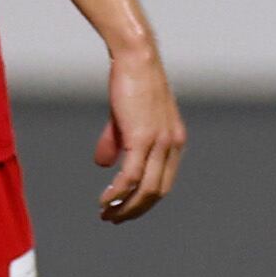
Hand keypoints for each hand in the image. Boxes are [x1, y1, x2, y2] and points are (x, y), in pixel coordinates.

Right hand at [94, 42, 186, 223]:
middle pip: (156, 192)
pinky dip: (117, 193)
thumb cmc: (131, 82)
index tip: (126, 209)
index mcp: (173, 141)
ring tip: (107, 215)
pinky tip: (105, 201)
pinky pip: (130, 177)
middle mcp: (172, 145)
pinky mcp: (142, 138)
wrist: (135, 57)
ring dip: (126, 207)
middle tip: (114, 219)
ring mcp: (159, 143)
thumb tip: (102, 165)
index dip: (144, 200)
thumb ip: (117, 142)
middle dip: (135, 210)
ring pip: (145, 190)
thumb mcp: (125, 117)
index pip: (163, 182)